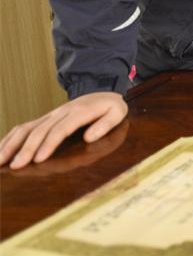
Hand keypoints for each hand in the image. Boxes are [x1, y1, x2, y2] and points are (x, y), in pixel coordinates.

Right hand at [0, 92, 127, 169]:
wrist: (101, 89)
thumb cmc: (110, 106)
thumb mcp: (117, 112)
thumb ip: (105, 125)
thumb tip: (89, 138)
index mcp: (79, 112)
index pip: (60, 129)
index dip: (49, 144)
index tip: (39, 160)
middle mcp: (60, 113)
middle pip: (39, 131)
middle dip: (26, 149)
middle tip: (16, 166)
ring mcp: (50, 115)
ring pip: (26, 128)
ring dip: (11, 144)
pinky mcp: (44, 119)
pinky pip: (24, 127)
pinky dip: (10, 138)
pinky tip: (0, 150)